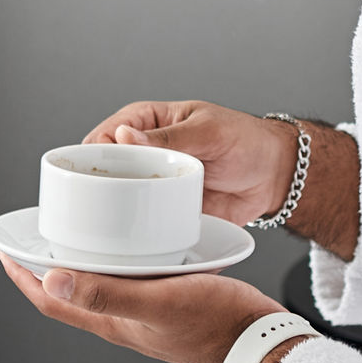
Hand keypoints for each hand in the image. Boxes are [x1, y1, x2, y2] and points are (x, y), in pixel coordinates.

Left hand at [0, 256, 286, 362]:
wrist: (261, 341)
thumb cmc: (217, 323)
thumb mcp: (158, 302)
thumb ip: (106, 293)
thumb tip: (52, 280)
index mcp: (114, 322)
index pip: (53, 302)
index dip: (25, 278)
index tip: (7, 252)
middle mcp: (125, 319)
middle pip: (73, 293)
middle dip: (50, 266)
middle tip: (38, 235)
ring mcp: (148, 314)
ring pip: (104, 284)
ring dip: (85, 260)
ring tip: (79, 230)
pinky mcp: (171, 303)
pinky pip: (134, 278)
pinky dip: (123, 258)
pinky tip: (136, 239)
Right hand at [86, 100, 296, 224]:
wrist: (273, 176)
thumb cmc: (245, 140)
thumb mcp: (208, 131)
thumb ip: (168, 136)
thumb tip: (124, 135)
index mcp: (146, 122)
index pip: (105, 135)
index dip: (91, 155)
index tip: (88, 174)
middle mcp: (143, 154)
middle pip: (102, 171)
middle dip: (94, 188)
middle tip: (95, 206)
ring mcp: (152, 184)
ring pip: (116, 199)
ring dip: (110, 212)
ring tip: (109, 225)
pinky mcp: (163, 210)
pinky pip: (140, 221)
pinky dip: (132, 230)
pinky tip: (128, 239)